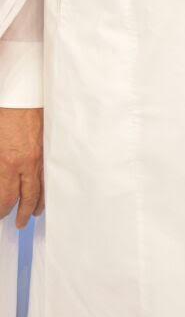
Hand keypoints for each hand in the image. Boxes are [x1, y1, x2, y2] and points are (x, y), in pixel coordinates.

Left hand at [0, 107, 43, 228]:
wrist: (21, 93)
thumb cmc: (4, 115)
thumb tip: (0, 182)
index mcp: (7, 163)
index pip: (6, 198)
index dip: (2, 211)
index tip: (1, 216)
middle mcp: (25, 163)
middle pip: (26, 197)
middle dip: (22, 213)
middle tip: (20, 224)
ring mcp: (39, 156)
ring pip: (41, 188)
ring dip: (37, 204)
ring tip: (35, 213)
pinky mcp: (47, 147)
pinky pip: (49, 174)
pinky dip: (48, 187)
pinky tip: (46, 192)